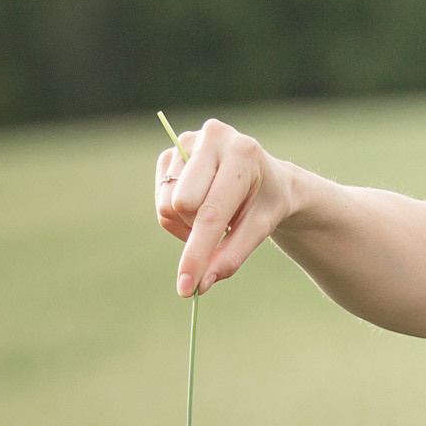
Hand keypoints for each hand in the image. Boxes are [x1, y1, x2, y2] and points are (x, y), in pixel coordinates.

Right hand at [154, 120, 296, 297]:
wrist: (266, 177)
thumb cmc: (265, 203)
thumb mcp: (258, 230)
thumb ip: (231, 257)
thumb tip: (199, 285)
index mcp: (243, 154)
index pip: (211, 212)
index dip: (197, 253)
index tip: (186, 287)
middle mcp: (213, 137)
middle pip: (182, 204)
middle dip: (197, 230)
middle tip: (223, 229)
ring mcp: (187, 140)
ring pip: (167, 203)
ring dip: (187, 224)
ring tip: (214, 216)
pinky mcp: (170, 152)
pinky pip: (160, 198)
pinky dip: (177, 216)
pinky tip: (198, 207)